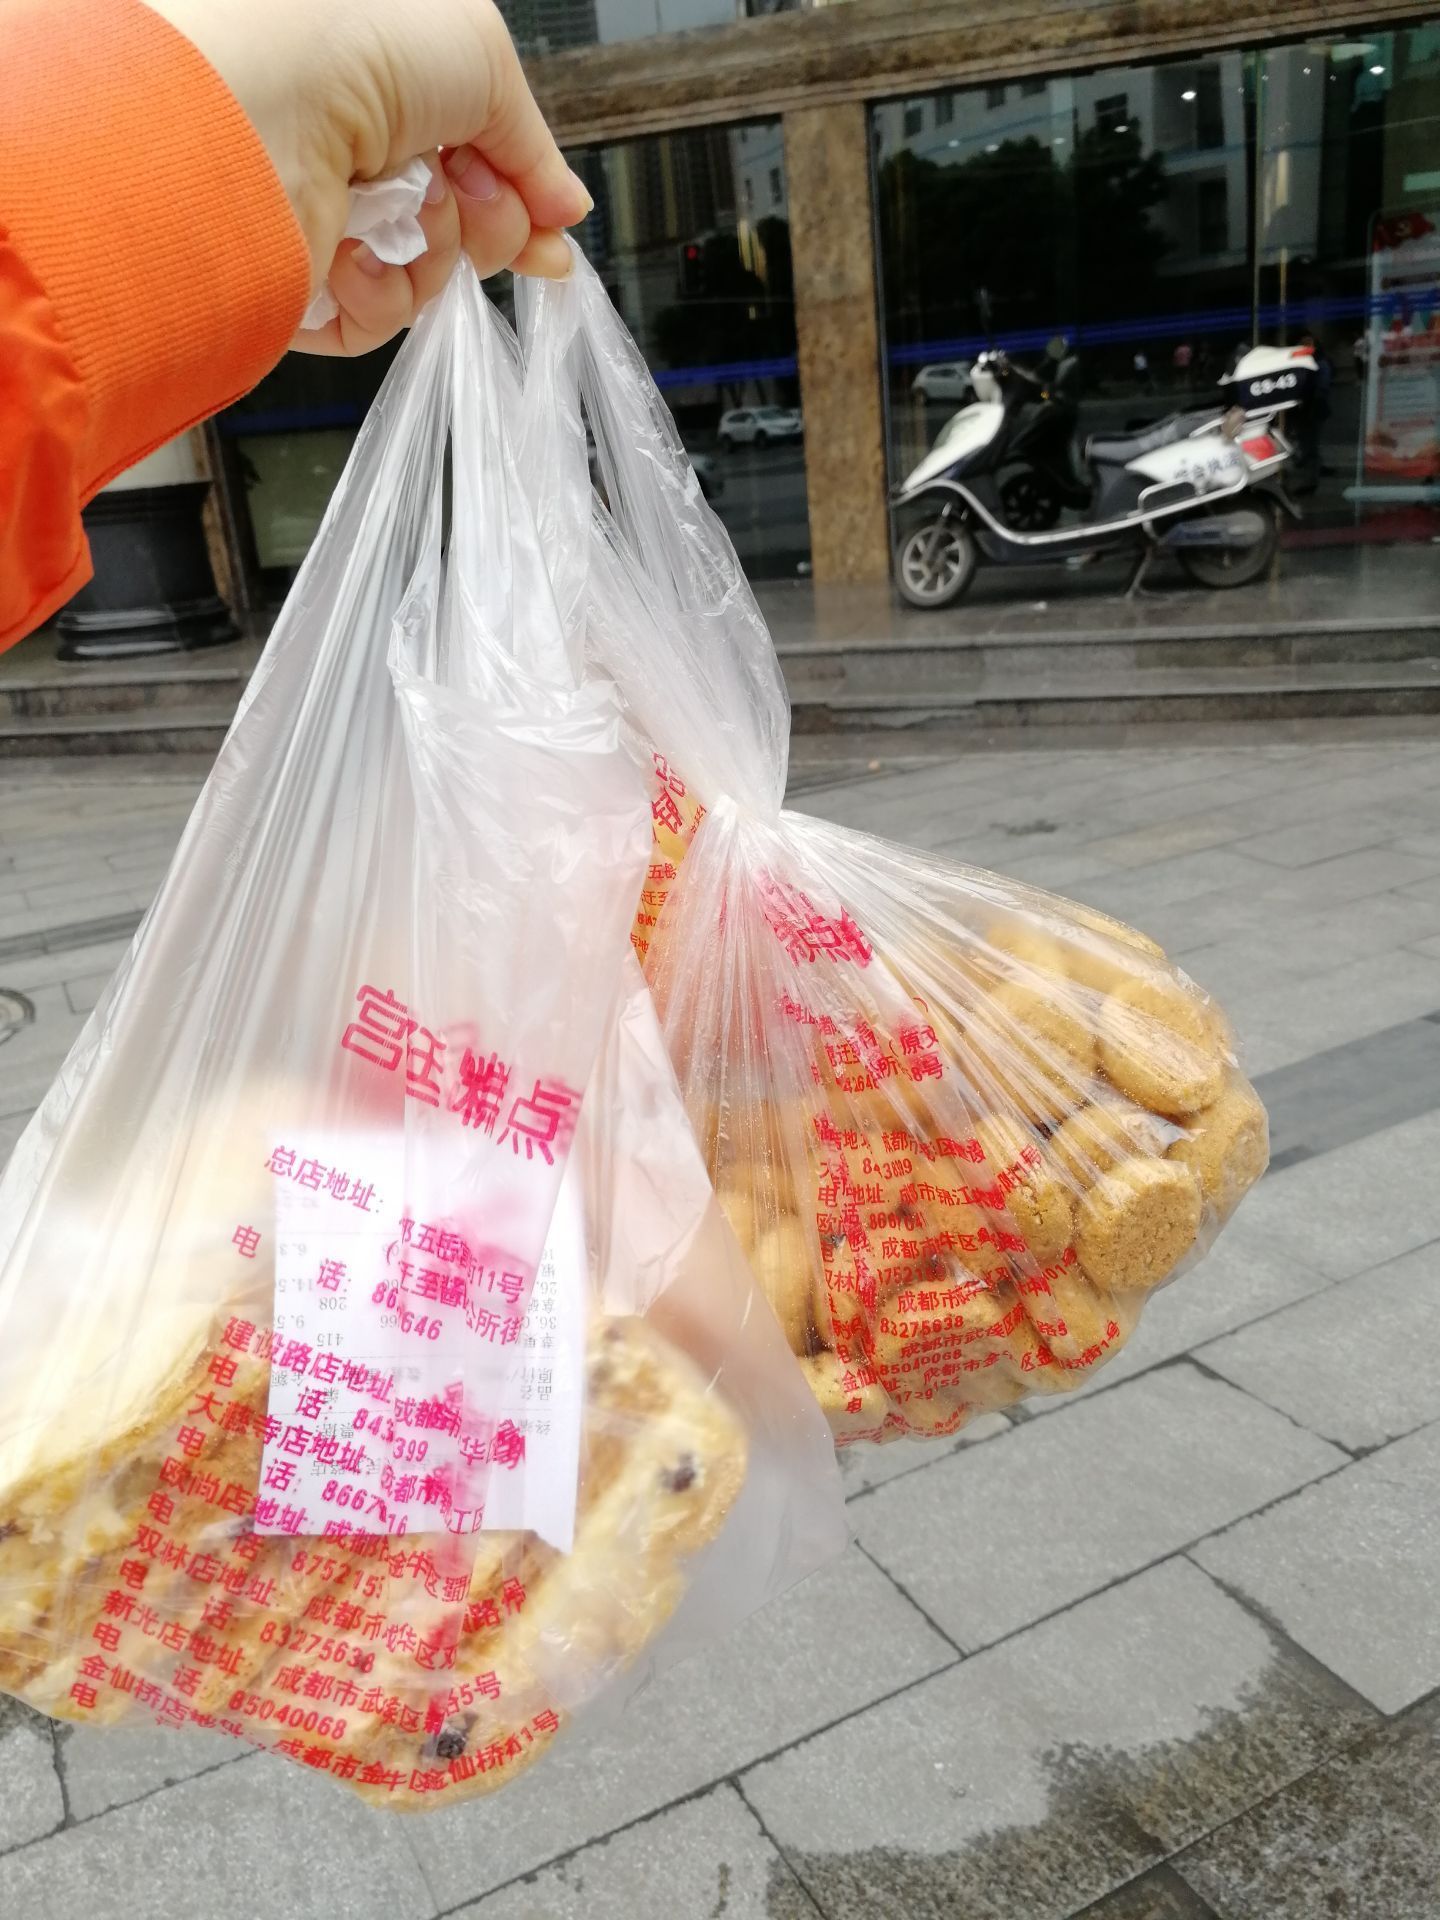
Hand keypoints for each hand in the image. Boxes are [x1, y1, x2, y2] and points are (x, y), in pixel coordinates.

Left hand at [140, 0, 588, 355]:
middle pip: (464, 227)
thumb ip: (532, 142)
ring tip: (402, 212)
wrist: (260, 102)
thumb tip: (565, 206)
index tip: (549, 234)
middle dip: (486, 223)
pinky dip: (381, 296)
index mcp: (392, 88)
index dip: (522, 202)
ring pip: (425, 278)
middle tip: (462, 189)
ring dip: (435, 253)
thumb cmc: (350, 42)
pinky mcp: (298, 280)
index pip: (480, 164)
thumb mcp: (482, 59)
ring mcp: (329, 215)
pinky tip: (358, 257)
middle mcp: (358, 150)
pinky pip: (373, 321)